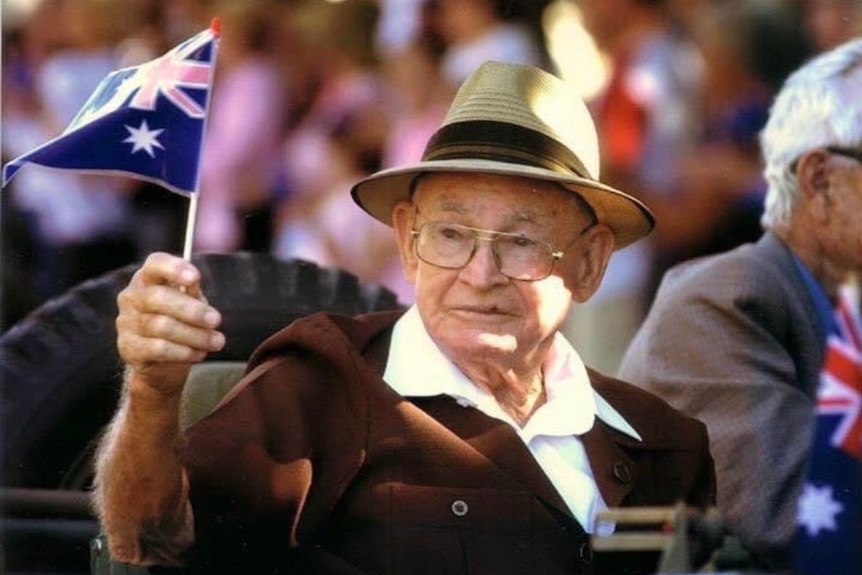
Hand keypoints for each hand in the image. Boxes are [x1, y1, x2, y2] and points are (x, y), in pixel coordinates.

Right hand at [116, 252, 224, 394]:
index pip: (155, 264)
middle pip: (158, 297)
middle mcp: (132, 296)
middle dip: (192, 310)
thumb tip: (193, 284)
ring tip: (217, 341)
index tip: (196, 278)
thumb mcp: (190, 303)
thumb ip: (192, 293)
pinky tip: (200, 353)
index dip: (174, 268)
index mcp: (148, 278)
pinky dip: (184, 351)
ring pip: (162, 326)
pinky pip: (159, 348)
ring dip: (195, 335)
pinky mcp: (128, 347)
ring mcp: (126, 322)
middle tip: (216, 320)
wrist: (160, 361)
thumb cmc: (179, 321)